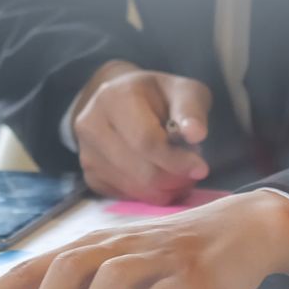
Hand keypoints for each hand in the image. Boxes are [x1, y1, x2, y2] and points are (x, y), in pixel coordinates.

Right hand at [70, 60, 211, 202]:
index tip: (201, 167)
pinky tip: (162, 178)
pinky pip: (126, 197)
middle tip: (194, 173)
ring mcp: (86, 153)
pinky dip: (150, 195)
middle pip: (141, 171)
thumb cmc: (158, 96)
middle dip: (174, 178)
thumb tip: (195, 133)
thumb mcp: (183, 91)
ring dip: (166, 189)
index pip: (146, 141)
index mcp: (114, 97)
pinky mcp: (90, 175)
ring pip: (134, 188)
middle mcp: (92, 125)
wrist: (121, 101)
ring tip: (180, 173)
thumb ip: (191, 110)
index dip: (176, 160)